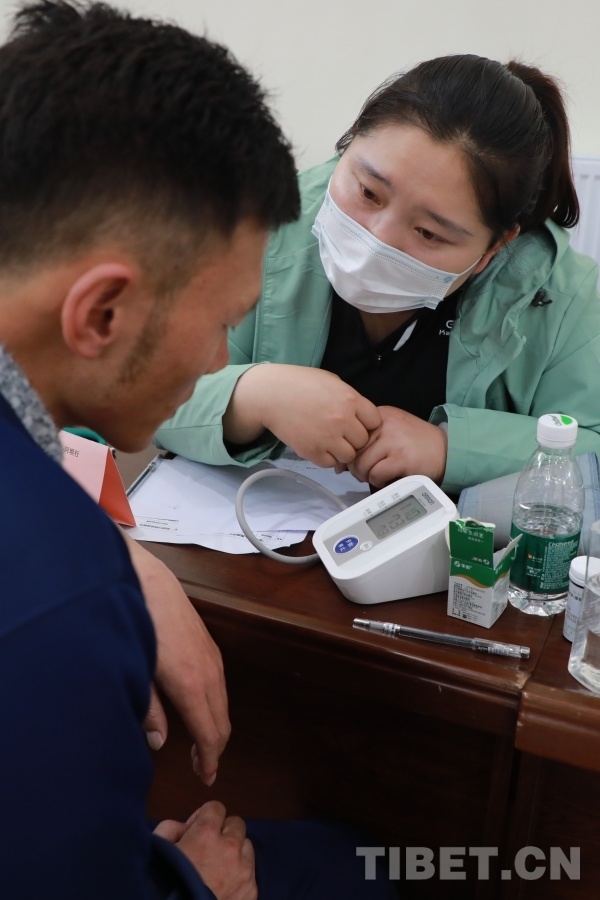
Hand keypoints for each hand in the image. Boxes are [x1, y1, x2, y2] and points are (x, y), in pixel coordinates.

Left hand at [123, 533, 229, 784]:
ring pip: (223, 700)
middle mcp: (209, 673)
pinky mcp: (208, 642)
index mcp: (192, 685)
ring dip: (216, 724)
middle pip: (222, 719)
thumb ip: (148, 710)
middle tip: (203, 768)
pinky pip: (219, 682)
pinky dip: (215, 703)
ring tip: (201, 743)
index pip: (210, 733)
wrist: (143, 579)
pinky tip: (200, 706)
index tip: (206, 777)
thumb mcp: (134, 673)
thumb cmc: (135, 625)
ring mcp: (211, 655)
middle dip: (215, 747)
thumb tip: (160, 742)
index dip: (209, 759)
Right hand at [154, 802, 256, 899]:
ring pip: (247, 847)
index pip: (217, 807)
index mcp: (206, 834)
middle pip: (237, 824)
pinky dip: (239, 877)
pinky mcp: (251, 892)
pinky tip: (223, 889)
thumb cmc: (164, 887)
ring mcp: (244, 871)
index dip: (204, 818)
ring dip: (234, 854)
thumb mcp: (157, 850)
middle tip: (208, 851)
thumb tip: (185, 826)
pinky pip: (251, 873)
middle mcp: (230, 848)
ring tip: (217, 871)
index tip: (196, 832)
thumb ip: (171, 829)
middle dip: (223, 833)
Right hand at [225, 364, 380, 467]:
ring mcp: (328, 437)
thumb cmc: (300, 384)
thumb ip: (350, 399)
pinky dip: (327, 457)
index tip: (356, 421)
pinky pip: (330, 463)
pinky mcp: (312, 451)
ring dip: (342, 450)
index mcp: (350, 400)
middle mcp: (342, 420)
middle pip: (364, 441)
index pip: (375, 421)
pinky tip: (319, 445)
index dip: (366, 422)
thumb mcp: (332, 382)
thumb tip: (362, 416)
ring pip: (349, 456)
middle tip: (341, 432)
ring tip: (330, 440)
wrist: (271, 394)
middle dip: (354, 437)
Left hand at [348, 406, 447, 486]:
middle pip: (354, 451)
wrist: (447, 450)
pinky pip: (375, 474)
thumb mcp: (391, 432)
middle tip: (366, 473)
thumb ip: (367, 443)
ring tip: (377, 476)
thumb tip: (339, 465)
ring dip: (366, 476)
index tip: (353, 462)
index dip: (349, 452)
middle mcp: (385, 424)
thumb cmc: (417, 445)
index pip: (351, 435)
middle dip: (356, 467)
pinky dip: (378, 481)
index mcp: (380, 415)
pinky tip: (387, 479)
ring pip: (362, 464)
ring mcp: (393, 440)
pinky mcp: (401, 458)